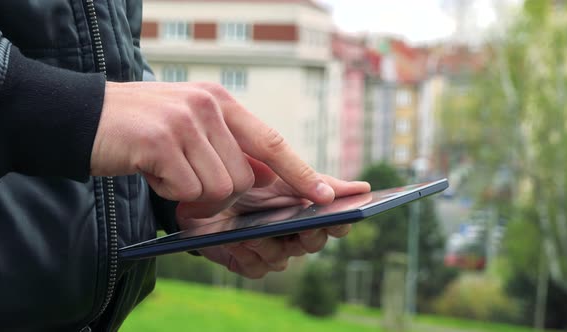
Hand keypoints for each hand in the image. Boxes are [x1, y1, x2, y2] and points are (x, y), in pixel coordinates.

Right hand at [91, 82, 334, 204]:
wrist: (82, 117)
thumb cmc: (140, 130)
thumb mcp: (189, 128)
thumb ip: (226, 147)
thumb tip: (261, 178)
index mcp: (219, 101)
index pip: (272, 141)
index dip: (300, 171)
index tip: (326, 195)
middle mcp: (207, 106)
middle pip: (243, 178)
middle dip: (216, 191)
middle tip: (185, 179)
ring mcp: (185, 122)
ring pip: (219, 189)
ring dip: (190, 193)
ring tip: (165, 171)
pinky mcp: (161, 142)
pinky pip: (187, 190)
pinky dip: (169, 192)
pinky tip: (151, 171)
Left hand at [177, 175, 370, 278]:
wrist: (203, 187)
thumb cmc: (246, 179)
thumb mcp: (281, 173)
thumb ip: (316, 181)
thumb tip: (363, 189)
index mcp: (307, 211)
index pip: (335, 223)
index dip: (339, 223)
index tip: (337, 218)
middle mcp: (293, 233)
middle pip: (313, 244)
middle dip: (304, 235)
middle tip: (296, 225)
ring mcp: (270, 249)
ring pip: (284, 259)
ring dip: (270, 245)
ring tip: (253, 231)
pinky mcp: (247, 261)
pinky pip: (258, 269)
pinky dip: (248, 255)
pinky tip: (238, 239)